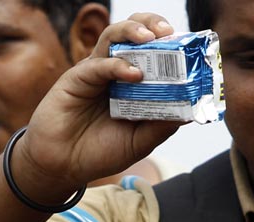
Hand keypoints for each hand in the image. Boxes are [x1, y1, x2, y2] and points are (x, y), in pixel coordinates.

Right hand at [13, 14, 181, 200]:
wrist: (62, 166)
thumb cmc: (99, 152)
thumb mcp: (139, 143)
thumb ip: (162, 126)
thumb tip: (191, 111)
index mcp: (134, 84)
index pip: (156, 53)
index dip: (172, 45)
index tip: (190, 48)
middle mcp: (116, 72)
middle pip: (134, 34)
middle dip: (153, 25)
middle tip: (169, 32)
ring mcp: (96, 72)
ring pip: (114, 37)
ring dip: (134, 32)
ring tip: (152, 38)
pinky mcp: (77, 78)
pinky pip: (98, 63)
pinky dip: (117, 64)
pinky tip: (132, 74)